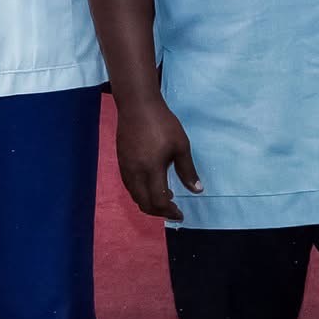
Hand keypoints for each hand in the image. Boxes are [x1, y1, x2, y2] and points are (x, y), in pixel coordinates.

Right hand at [114, 96, 199, 221]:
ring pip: (134, 195)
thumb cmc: (162, 123)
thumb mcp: (181, 145)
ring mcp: (126, 167)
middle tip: (172, 210)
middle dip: (158, 212)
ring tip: (164, 199)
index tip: (180, 213)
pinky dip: (140, 192)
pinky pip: (129, 185)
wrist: (137, 105)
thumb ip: (187, 170)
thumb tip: (197, 190)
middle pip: (144, 203)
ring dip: (148, 202)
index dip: (169, 212)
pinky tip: (150, 185)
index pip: (158, 201)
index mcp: (151, 169)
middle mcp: (135, 172)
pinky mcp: (121, 161)